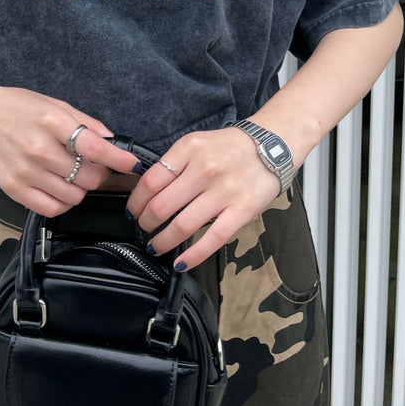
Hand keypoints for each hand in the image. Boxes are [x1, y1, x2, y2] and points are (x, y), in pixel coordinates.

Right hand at [0, 85, 141, 215]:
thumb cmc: (17, 107)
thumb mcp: (54, 104)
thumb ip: (85, 123)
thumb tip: (112, 141)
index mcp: (51, 122)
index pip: (95, 148)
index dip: (119, 159)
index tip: (132, 164)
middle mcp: (39, 149)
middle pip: (88, 177)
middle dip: (100, 174)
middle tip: (95, 166)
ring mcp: (25, 172)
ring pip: (74, 196)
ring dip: (82, 188)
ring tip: (73, 174)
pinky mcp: (14, 189)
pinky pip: (52, 209)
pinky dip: (64, 202)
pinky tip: (61, 188)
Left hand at [125, 128, 281, 269]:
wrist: (271, 145)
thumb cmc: (228, 147)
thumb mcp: (195, 143)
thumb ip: (173, 163)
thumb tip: (146, 191)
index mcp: (188, 150)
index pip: (150, 181)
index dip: (136, 201)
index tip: (133, 211)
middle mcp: (204, 170)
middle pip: (161, 206)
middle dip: (146, 223)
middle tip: (143, 228)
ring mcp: (223, 192)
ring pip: (182, 226)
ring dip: (162, 241)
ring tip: (155, 246)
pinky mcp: (242, 211)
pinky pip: (213, 239)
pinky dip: (193, 255)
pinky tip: (180, 262)